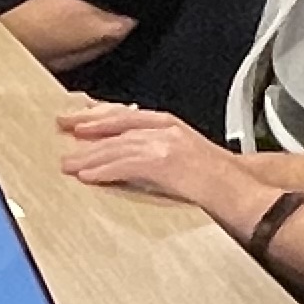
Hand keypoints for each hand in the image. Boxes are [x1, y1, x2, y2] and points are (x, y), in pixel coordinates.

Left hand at [60, 103, 276, 227]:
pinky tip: (88, 176)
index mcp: (169, 123)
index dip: (98, 116)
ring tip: (67, 164)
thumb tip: (124, 158)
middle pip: (116, 125)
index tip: (76, 118)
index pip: (125, 115)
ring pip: (117, 146)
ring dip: (89, 156)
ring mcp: (166, 144)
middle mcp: (165, 128)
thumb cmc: (216, 178)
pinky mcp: (165, 163)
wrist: (241, 188)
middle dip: (86, 128)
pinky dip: (104, 170)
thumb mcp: (184, 154)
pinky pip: (126, 165)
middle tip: (61, 131)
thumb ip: (156, 150)